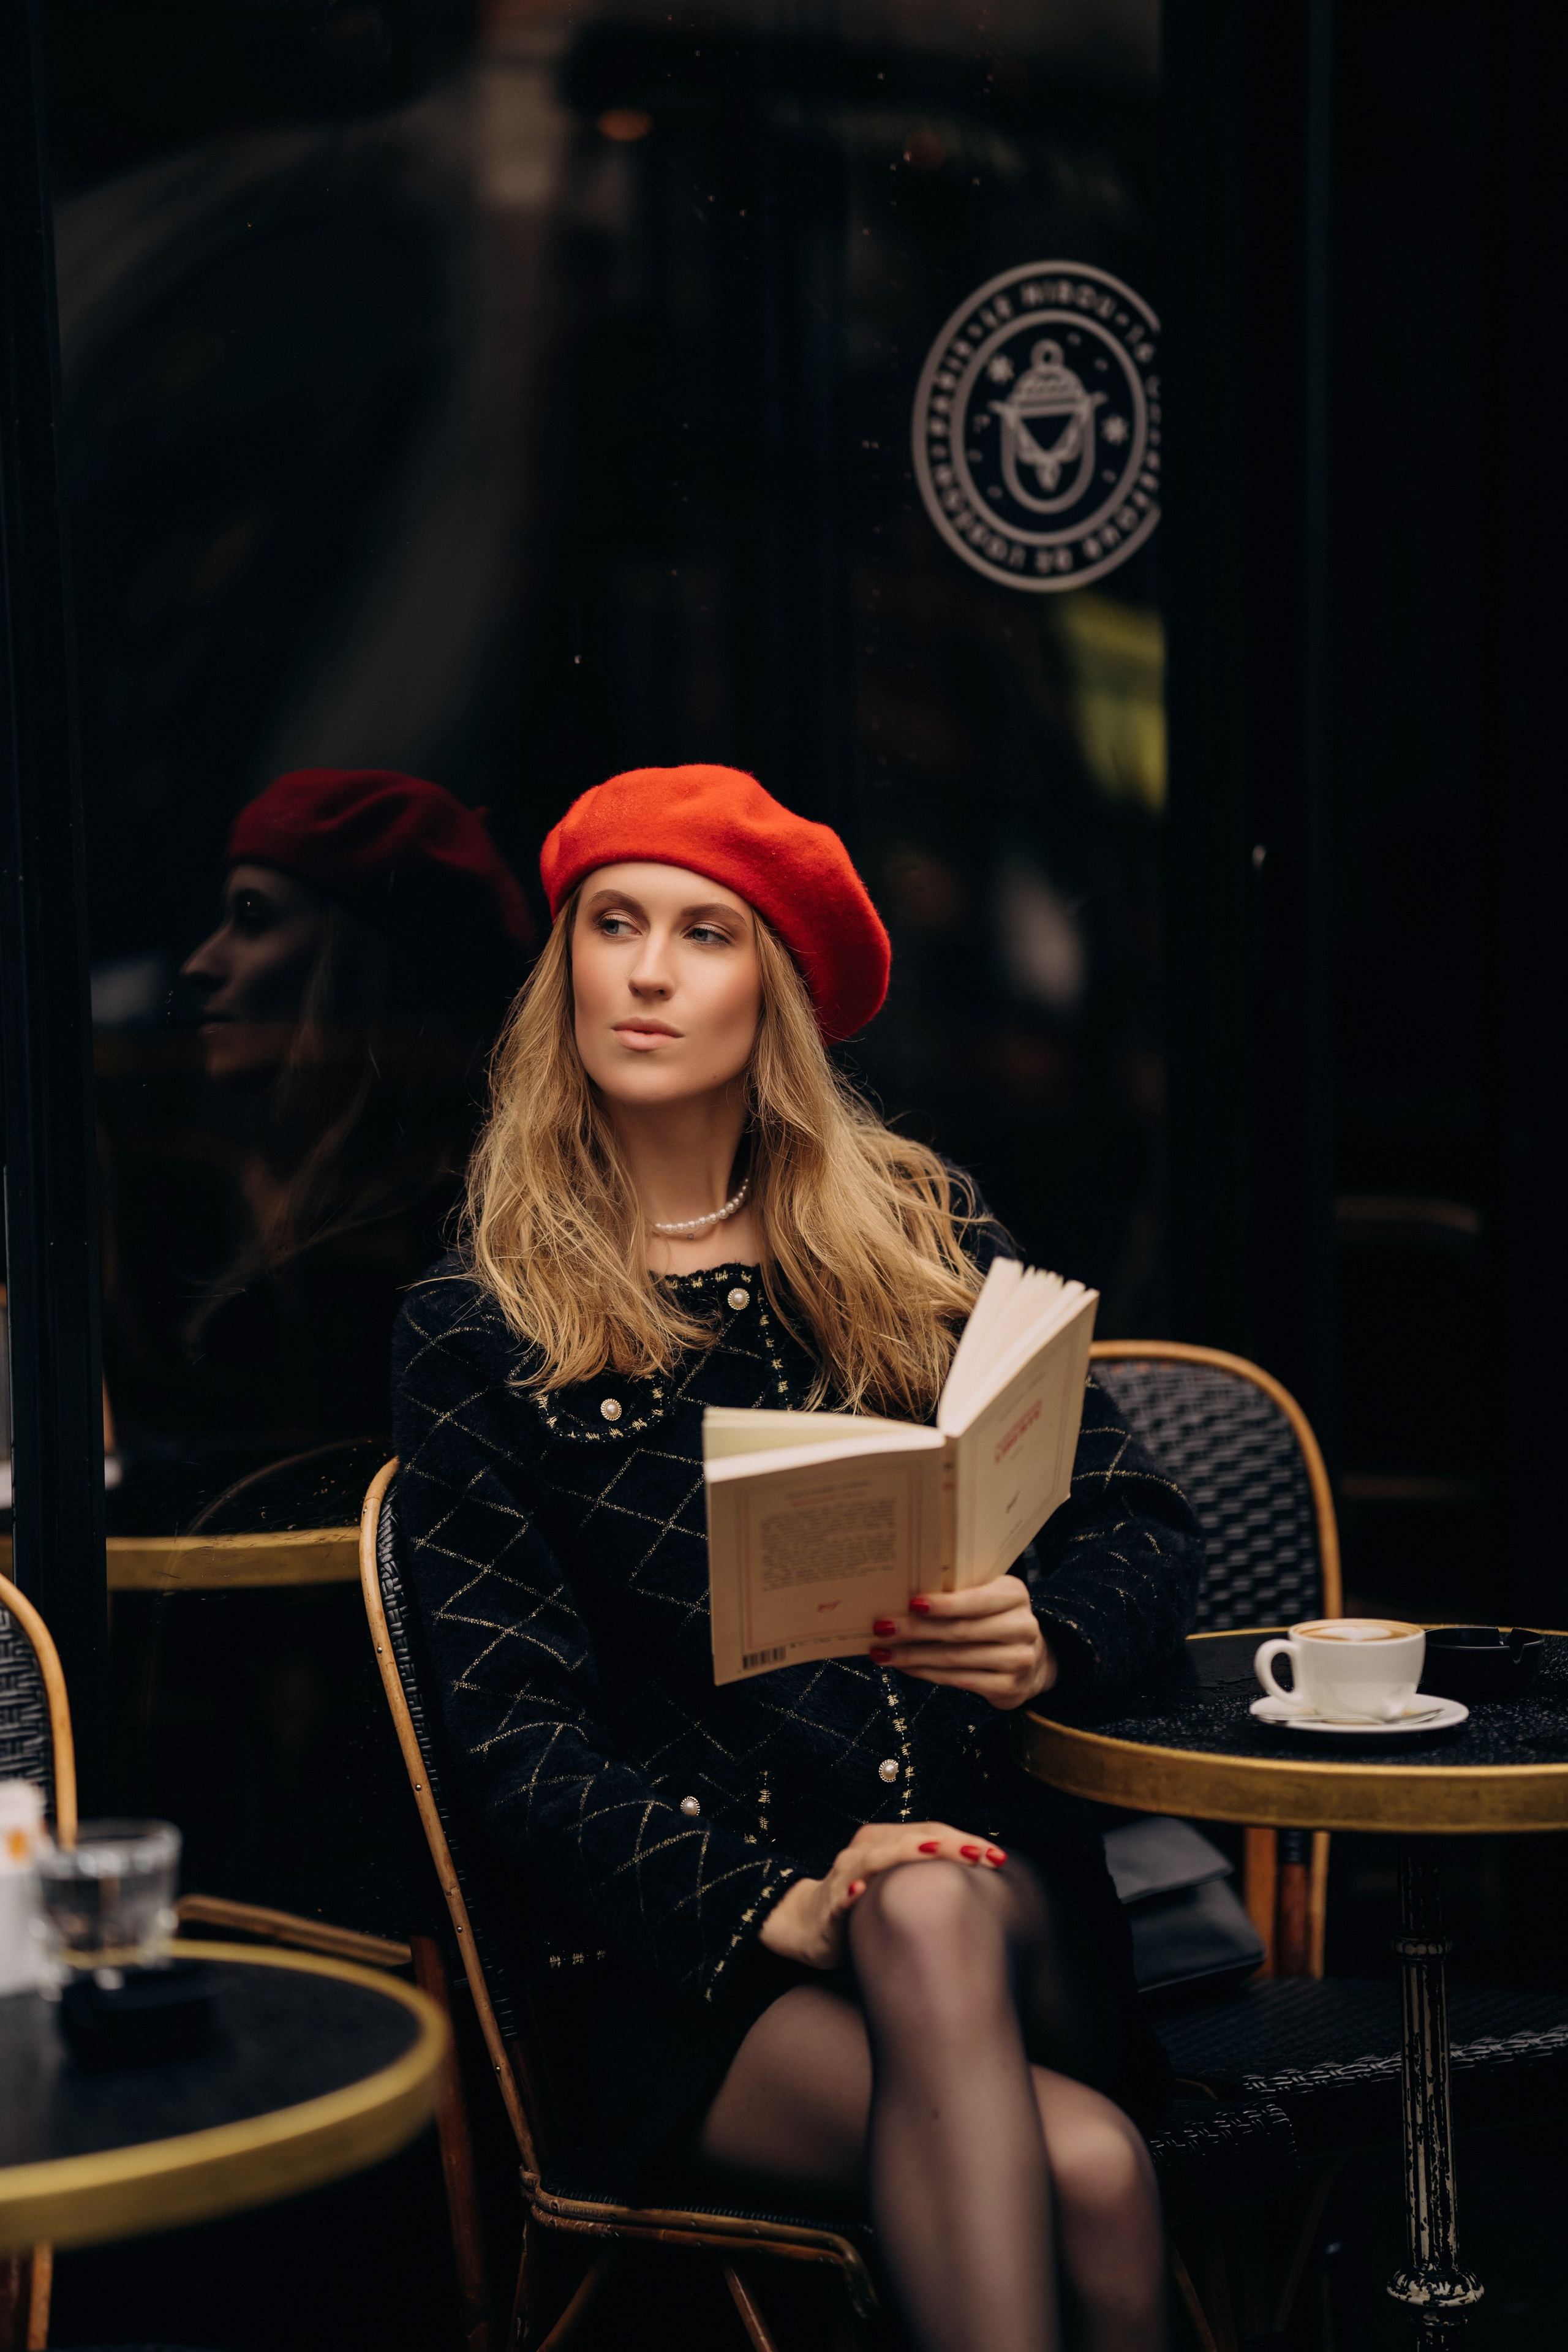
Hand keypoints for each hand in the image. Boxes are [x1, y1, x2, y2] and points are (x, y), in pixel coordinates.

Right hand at [758, 1820, 1007, 1969]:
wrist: (809, 1925)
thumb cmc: (864, 1904)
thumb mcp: (899, 1885)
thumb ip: (929, 1876)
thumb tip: (985, 1879)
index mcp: (887, 1841)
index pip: (932, 1833)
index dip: (965, 1841)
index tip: (999, 1856)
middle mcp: (866, 1849)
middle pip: (912, 1838)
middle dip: (950, 1844)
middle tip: (984, 1854)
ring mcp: (846, 1874)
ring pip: (877, 1857)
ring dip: (905, 1852)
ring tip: (934, 1851)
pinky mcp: (830, 1904)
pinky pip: (840, 1895)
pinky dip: (850, 1892)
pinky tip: (861, 1893)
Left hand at [867, 1575, 1056, 1710]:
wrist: (1032, 1657)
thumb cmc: (994, 1618)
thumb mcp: (986, 1596)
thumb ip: (958, 1593)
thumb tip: (902, 1599)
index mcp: (1014, 1595)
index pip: (977, 1601)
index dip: (944, 1604)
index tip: (910, 1603)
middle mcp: (1022, 1626)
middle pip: (960, 1631)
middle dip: (915, 1630)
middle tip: (882, 1628)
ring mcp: (1019, 1660)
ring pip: (955, 1659)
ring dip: (913, 1656)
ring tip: (883, 1652)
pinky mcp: (1009, 1687)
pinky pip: (959, 1680)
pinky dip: (926, 1673)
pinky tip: (905, 1666)